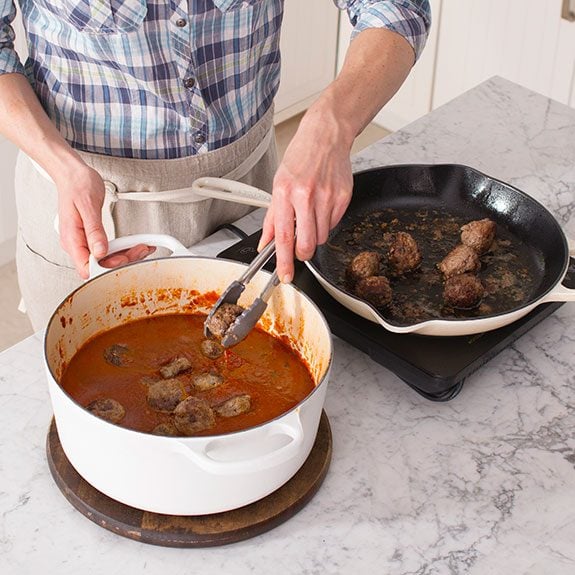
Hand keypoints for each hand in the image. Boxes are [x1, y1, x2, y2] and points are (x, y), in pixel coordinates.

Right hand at [56, 162, 152, 277]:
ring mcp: (84, 242)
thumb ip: (94, 231)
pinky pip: (108, 250)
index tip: (123, 259)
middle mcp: (76, 244)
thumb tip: (99, 252)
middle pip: (100, 265)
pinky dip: (123, 249)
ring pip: (107, 259)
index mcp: (71, 239)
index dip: (106, 268)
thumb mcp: (88, 205)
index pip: (86, 268)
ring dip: (126, 255)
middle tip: (140, 249)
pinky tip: (135, 245)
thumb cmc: (77, 184)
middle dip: (123, 260)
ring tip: (142, 246)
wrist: (72, 174)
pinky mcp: (91, 238)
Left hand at [258, 109, 352, 282]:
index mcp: (285, 192)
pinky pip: (333, 224)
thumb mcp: (277, 184)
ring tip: (311, 216)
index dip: (284, 261)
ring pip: (322, 237)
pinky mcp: (343, 197)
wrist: (326, 136)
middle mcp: (306, 195)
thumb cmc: (300, 158)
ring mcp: (327, 197)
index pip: (283, 236)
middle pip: (307, 243)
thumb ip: (272, 218)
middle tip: (300, 249)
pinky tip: (322, 206)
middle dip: (303, 254)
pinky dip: (326, 222)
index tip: (285, 275)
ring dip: (315, 235)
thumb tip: (265, 243)